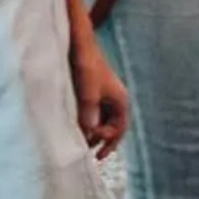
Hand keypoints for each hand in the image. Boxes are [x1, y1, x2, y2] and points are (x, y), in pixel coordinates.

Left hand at [72, 36, 129, 157]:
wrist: (80, 43)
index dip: (111, 143)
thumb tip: (90, 134)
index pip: (121, 128)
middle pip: (114, 125)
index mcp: (120, 99)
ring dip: (96, 131)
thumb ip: (89, 115)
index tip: (98, 154)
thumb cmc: (87, 66)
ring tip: (84, 143)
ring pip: (104, 119)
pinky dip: (89, 121)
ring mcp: (105, 93)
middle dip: (104, 139)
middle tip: (92, 154)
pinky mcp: (94, 89)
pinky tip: (78, 126)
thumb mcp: (88, 93)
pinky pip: (95, 111)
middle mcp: (115, 98)